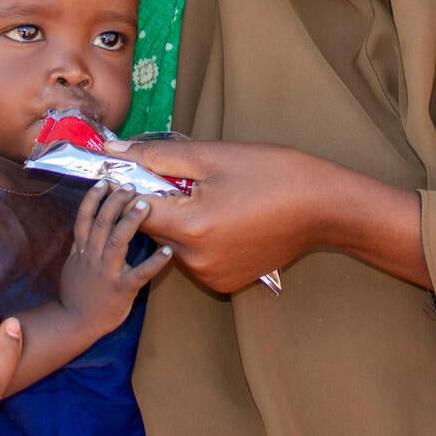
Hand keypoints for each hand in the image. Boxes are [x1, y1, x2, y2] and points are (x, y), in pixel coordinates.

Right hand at [59, 181, 174, 335]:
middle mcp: (93, 257)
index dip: (93, 198)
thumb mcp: (72, 263)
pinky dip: (155, 261)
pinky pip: (140, 273)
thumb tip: (87, 222)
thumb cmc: (76, 292)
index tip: (104, 181)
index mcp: (82, 250)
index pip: (84, 218)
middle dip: (115, 202)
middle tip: (129, 185)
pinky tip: (168, 250)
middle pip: (102, 223)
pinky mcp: (122, 289)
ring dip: (130, 221)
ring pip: (117, 241)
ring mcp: (107, 273)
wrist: (74, 322)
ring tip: (144, 205)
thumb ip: (81, 243)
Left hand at [109, 138, 430, 291]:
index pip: (134, 208)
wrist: (323, 207)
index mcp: (190, 226)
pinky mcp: (224, 283)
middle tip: (193, 180)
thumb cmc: (271, 173)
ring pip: (174, 243)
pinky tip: (228, 220)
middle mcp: (195, 260)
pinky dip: (201, 240)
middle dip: (163, 202)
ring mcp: (211, 276)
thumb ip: (156, 156)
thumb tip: (113, 151)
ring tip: (217, 199)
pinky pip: (196, 258)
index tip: (140, 169)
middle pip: (154, 228)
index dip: (131, 185)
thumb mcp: (212, 156)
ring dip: (182, 221)